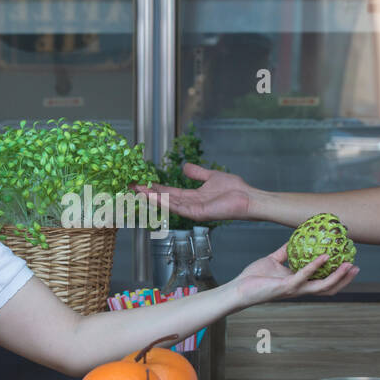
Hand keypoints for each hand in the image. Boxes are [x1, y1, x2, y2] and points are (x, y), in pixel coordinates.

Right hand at [135, 162, 255, 222]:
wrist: (248, 198)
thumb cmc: (234, 189)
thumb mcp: (211, 176)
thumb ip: (197, 173)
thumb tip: (185, 166)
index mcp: (192, 196)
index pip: (169, 192)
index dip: (155, 187)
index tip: (140, 181)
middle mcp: (190, 205)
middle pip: (164, 198)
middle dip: (147, 192)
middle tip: (130, 186)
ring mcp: (192, 210)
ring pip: (167, 203)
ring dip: (152, 197)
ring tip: (137, 189)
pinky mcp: (197, 213)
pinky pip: (177, 207)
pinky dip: (164, 201)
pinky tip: (153, 195)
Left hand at [227, 243, 358, 305]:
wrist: (238, 288)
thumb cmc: (254, 277)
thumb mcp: (273, 259)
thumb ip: (285, 251)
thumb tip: (295, 237)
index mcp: (298, 284)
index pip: (323, 283)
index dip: (338, 277)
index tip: (350, 264)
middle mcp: (300, 289)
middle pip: (329, 289)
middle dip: (345, 280)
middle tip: (357, 267)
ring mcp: (294, 290)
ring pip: (322, 287)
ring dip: (337, 277)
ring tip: (348, 265)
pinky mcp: (285, 287)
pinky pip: (303, 276)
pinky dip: (315, 266)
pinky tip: (323, 257)